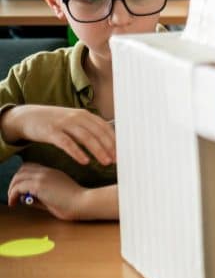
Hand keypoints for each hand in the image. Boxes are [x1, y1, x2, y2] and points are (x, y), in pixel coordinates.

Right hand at [0, 105, 114, 165]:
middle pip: (98, 132)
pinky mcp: (51, 132)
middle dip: (110, 147)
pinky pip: (67, 143)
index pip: (104, 127)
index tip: (122, 152)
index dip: (114, 140)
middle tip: (117, 160)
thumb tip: (107, 141)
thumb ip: (89, 129)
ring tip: (106, 162)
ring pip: (85, 138)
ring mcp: (64, 124)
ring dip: (97, 150)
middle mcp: (77, 117)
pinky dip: (77, 152)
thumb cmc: (55, 122)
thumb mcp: (74, 121)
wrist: (28, 116)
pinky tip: (85, 161)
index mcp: (85, 115)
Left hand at [7, 163, 86, 220]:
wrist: (84, 202)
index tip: (21, 190)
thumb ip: (42, 196)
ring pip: (17, 177)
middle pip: (22, 170)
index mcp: (53, 173)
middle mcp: (47, 172)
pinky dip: (13, 194)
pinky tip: (15, 203)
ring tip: (13, 201)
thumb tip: (26, 200)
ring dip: (12, 189)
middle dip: (15, 182)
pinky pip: (18, 187)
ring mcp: (43, 177)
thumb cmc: (74, 203)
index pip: (32, 168)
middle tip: (14, 196)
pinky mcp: (39, 185)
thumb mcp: (56, 197)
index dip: (23, 177)